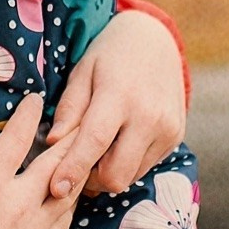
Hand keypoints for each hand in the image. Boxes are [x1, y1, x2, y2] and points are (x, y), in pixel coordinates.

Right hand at [0, 100, 78, 228]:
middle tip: (78, 121)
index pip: (16, 139)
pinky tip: (67, 201)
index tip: (36, 100)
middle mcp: (20, 205)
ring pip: (68, 194)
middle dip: (68, 139)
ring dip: (75, 172)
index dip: (28, 115)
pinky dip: (69, 207)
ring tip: (81, 156)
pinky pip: (63, 226)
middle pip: (55, 163)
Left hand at [50, 8, 187, 199]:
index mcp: (120, 95)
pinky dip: (127, 163)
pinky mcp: (176, 137)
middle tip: (75, 164)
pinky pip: (145, 167)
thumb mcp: (82, 72)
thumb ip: (69, 109)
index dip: (73, 169)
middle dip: (91, 178)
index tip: (56, 189)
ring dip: (109, 172)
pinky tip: (119, 142)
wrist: (157, 40)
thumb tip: (53, 143)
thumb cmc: (110, 55)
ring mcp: (167, 129)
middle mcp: (149, 116)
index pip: (94, 142)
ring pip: (131, 176)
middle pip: (116, 174)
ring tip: (97, 150)